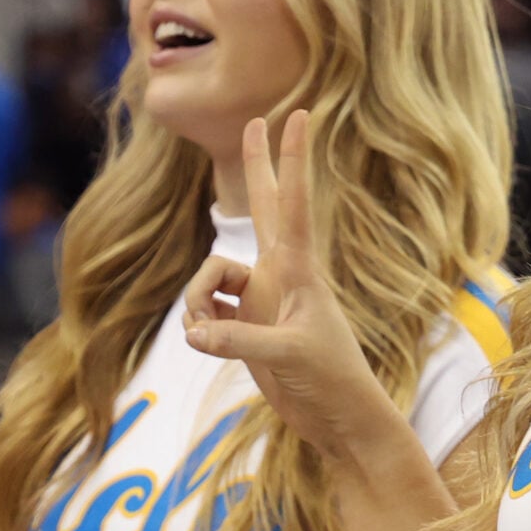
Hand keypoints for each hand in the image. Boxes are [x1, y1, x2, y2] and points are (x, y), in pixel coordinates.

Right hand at [180, 112, 397, 463]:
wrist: (338, 417)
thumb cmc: (330, 381)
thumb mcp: (287, 356)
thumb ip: (237, 341)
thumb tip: (192, 333)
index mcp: (298, 269)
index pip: (292, 201)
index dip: (292, 158)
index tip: (301, 113)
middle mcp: (279, 275)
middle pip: (260, 207)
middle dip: (255, 167)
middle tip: (254, 120)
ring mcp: (262, 299)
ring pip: (209, 278)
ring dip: (196, 303)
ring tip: (208, 336)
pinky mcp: (247, 325)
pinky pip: (205, 311)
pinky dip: (199, 326)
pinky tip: (206, 343)